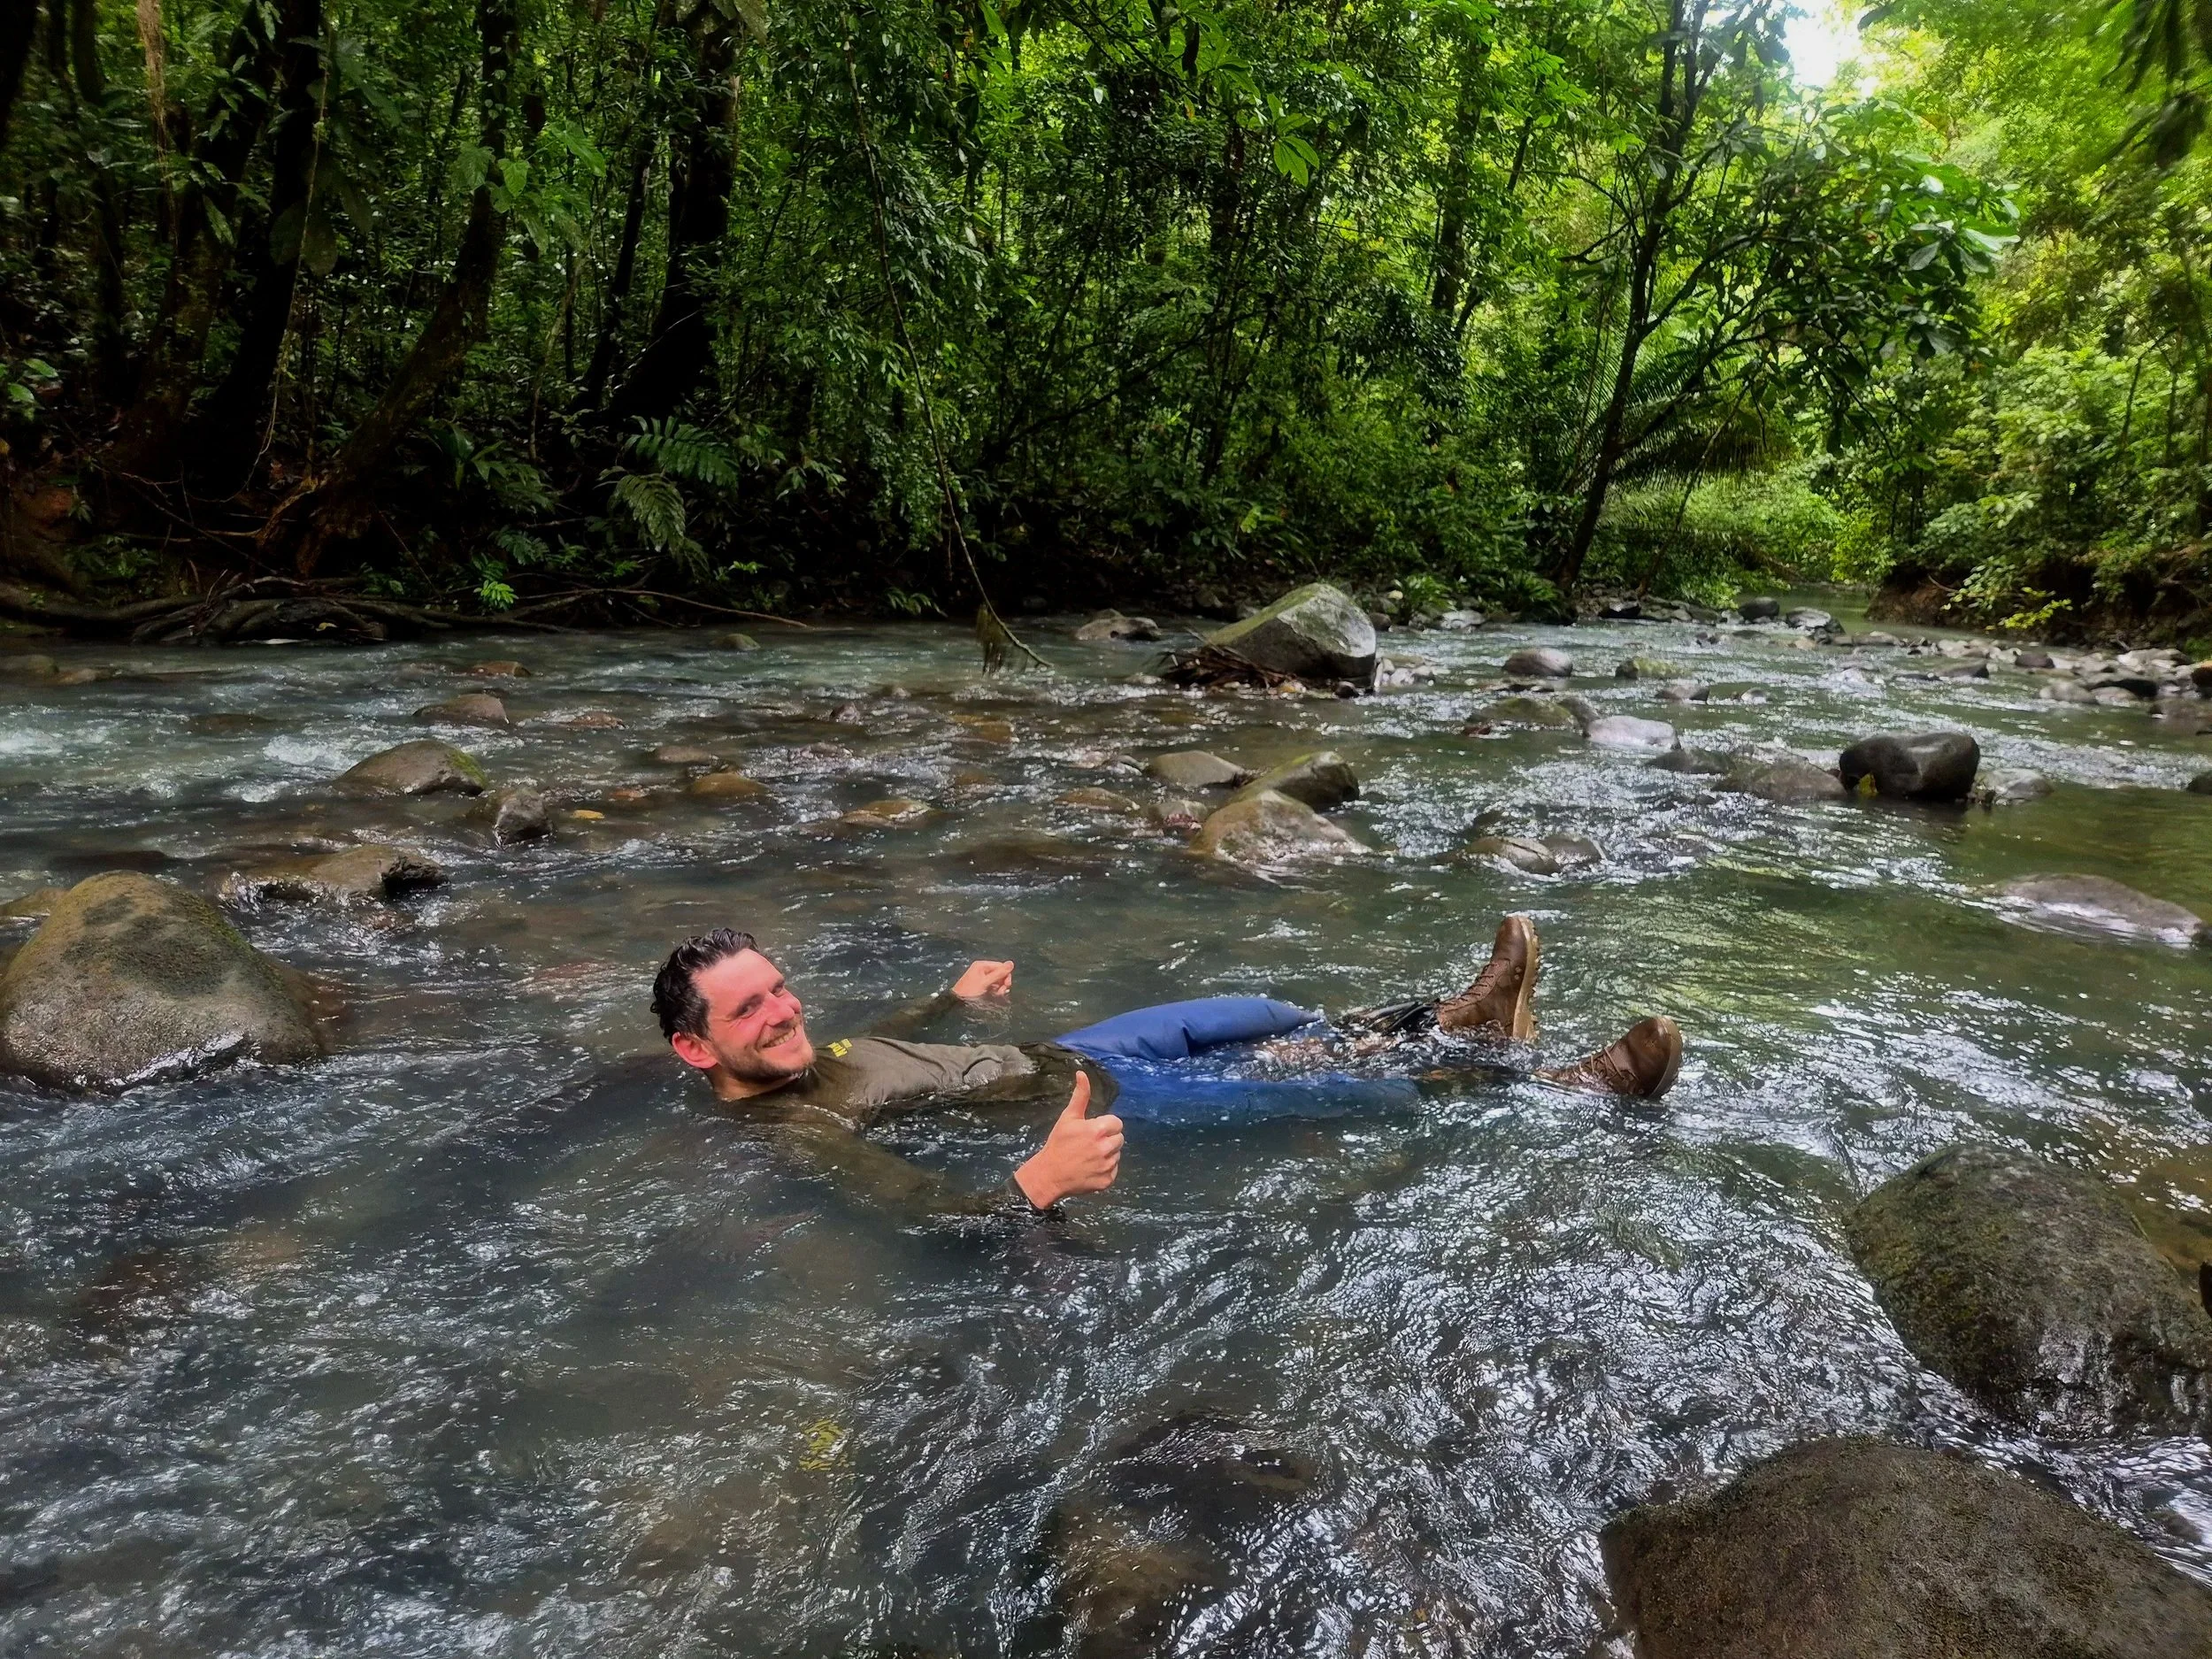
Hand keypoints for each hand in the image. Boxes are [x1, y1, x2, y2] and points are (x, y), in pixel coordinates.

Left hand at [951, 959, 1013, 999]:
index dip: (1006, 975)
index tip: (1007, 985)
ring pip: (997, 980)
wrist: (957, 1002)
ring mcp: (981, 977)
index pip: (1001, 966)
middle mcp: (982, 969)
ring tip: (996, 995)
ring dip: (999, 988)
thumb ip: (999, 973)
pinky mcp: (981, 985)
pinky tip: (994, 996)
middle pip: (1000, 973)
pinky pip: (992, 985)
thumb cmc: (970, 991)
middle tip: (1001, 992)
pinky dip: (995, 990)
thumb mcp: (985, 982)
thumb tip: (1011, 963)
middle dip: (1002, 983)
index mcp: (982, 965)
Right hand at [1013, 1071, 1121, 1207]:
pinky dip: (1105, 1169)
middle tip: (1091, 1143)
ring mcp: (1107, 1166)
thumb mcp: (1068, 1117)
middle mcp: (1105, 1148)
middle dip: (1108, 1139)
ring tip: (1089, 1156)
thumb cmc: (1058, 1143)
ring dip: (1107, 1154)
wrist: (1049, 1174)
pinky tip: (1091, 1168)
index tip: (1093, 1130)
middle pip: (1119, 1138)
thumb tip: (1082, 1073)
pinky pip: (1113, 1170)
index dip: (1106, 1125)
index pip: (1117, 1123)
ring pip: (1117, 1154)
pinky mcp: (1107, 1181)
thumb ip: (1080, 1096)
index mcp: (1097, 1130)